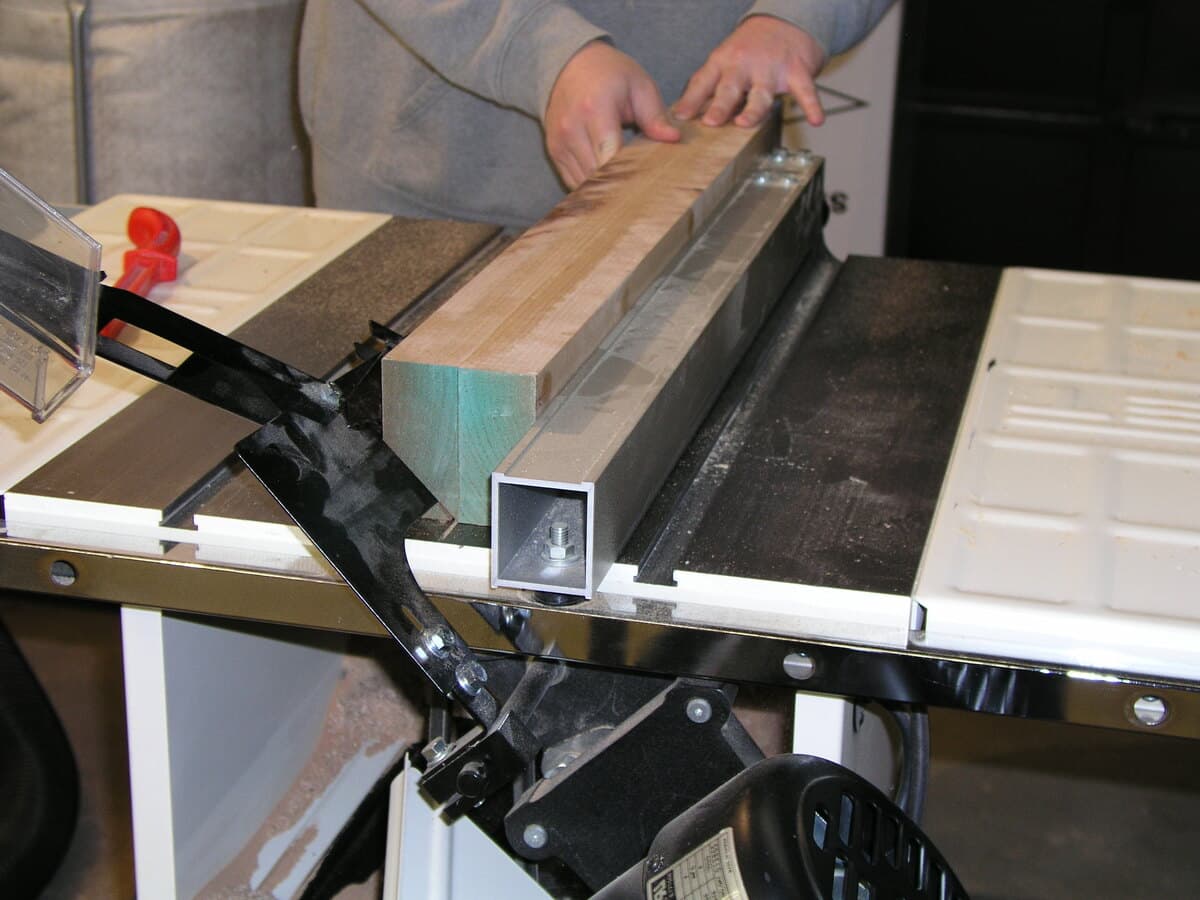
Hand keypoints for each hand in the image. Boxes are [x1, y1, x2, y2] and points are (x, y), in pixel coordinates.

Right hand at [544, 41, 680, 189]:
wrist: (571, 64)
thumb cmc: (610, 74)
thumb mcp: (639, 85)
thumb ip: (655, 115)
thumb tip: (674, 139)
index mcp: (595, 110)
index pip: (609, 157)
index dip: (628, 177)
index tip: (647, 186)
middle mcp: (572, 129)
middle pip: (597, 175)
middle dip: (620, 186)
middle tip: (643, 192)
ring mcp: (560, 142)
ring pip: (583, 184)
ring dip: (605, 189)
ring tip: (626, 187)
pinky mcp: (554, 151)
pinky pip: (573, 181)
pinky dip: (590, 186)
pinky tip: (608, 181)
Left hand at [673, 15, 826, 128]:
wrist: (786, 21)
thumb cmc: (750, 49)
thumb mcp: (723, 60)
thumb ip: (705, 86)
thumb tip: (679, 114)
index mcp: (723, 62)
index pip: (703, 81)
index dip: (691, 100)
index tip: (680, 117)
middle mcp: (745, 65)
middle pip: (731, 87)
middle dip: (720, 105)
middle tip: (711, 122)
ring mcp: (771, 68)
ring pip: (762, 92)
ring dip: (754, 109)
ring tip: (745, 122)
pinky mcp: (796, 71)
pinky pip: (805, 91)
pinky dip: (812, 106)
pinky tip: (817, 120)